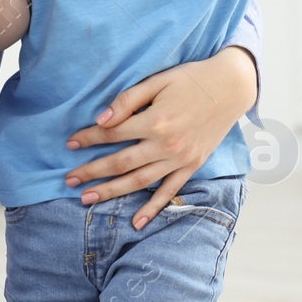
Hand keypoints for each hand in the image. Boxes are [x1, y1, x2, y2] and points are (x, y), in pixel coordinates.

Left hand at [62, 46, 256, 229]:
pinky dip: (153, 208)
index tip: (70, 143)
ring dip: (112, 191)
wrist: (231, 86)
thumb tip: (101, 119)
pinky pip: (169, 191)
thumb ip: (128, 100)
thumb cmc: (191, 79)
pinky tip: (136, 221)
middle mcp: (166, 144)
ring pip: (139, 181)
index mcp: (155, 121)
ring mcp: (180, 159)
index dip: (88, 138)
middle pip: (120, 162)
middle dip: (92, 172)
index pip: (112, 134)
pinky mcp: (192, 166)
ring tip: (87, 199)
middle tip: (69, 180)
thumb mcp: (158, 81)